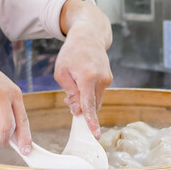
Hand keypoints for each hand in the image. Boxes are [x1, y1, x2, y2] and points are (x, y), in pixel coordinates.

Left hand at [55, 0, 113, 136]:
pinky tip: (82, 82)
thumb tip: (78, 110)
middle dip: (81, 107)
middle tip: (68, 98)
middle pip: (93, 104)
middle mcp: (101, 79)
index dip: (91, 121)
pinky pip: (98, 93)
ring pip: (95, 100)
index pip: (89, 104)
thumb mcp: (61, 72)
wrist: (89, 35)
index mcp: (88, 77)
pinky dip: (89, 93)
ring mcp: (107, 79)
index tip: (95, 134)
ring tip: (74, 85)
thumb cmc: (72, 53)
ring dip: (85, 100)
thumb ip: (70, 93)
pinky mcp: (109, 78)